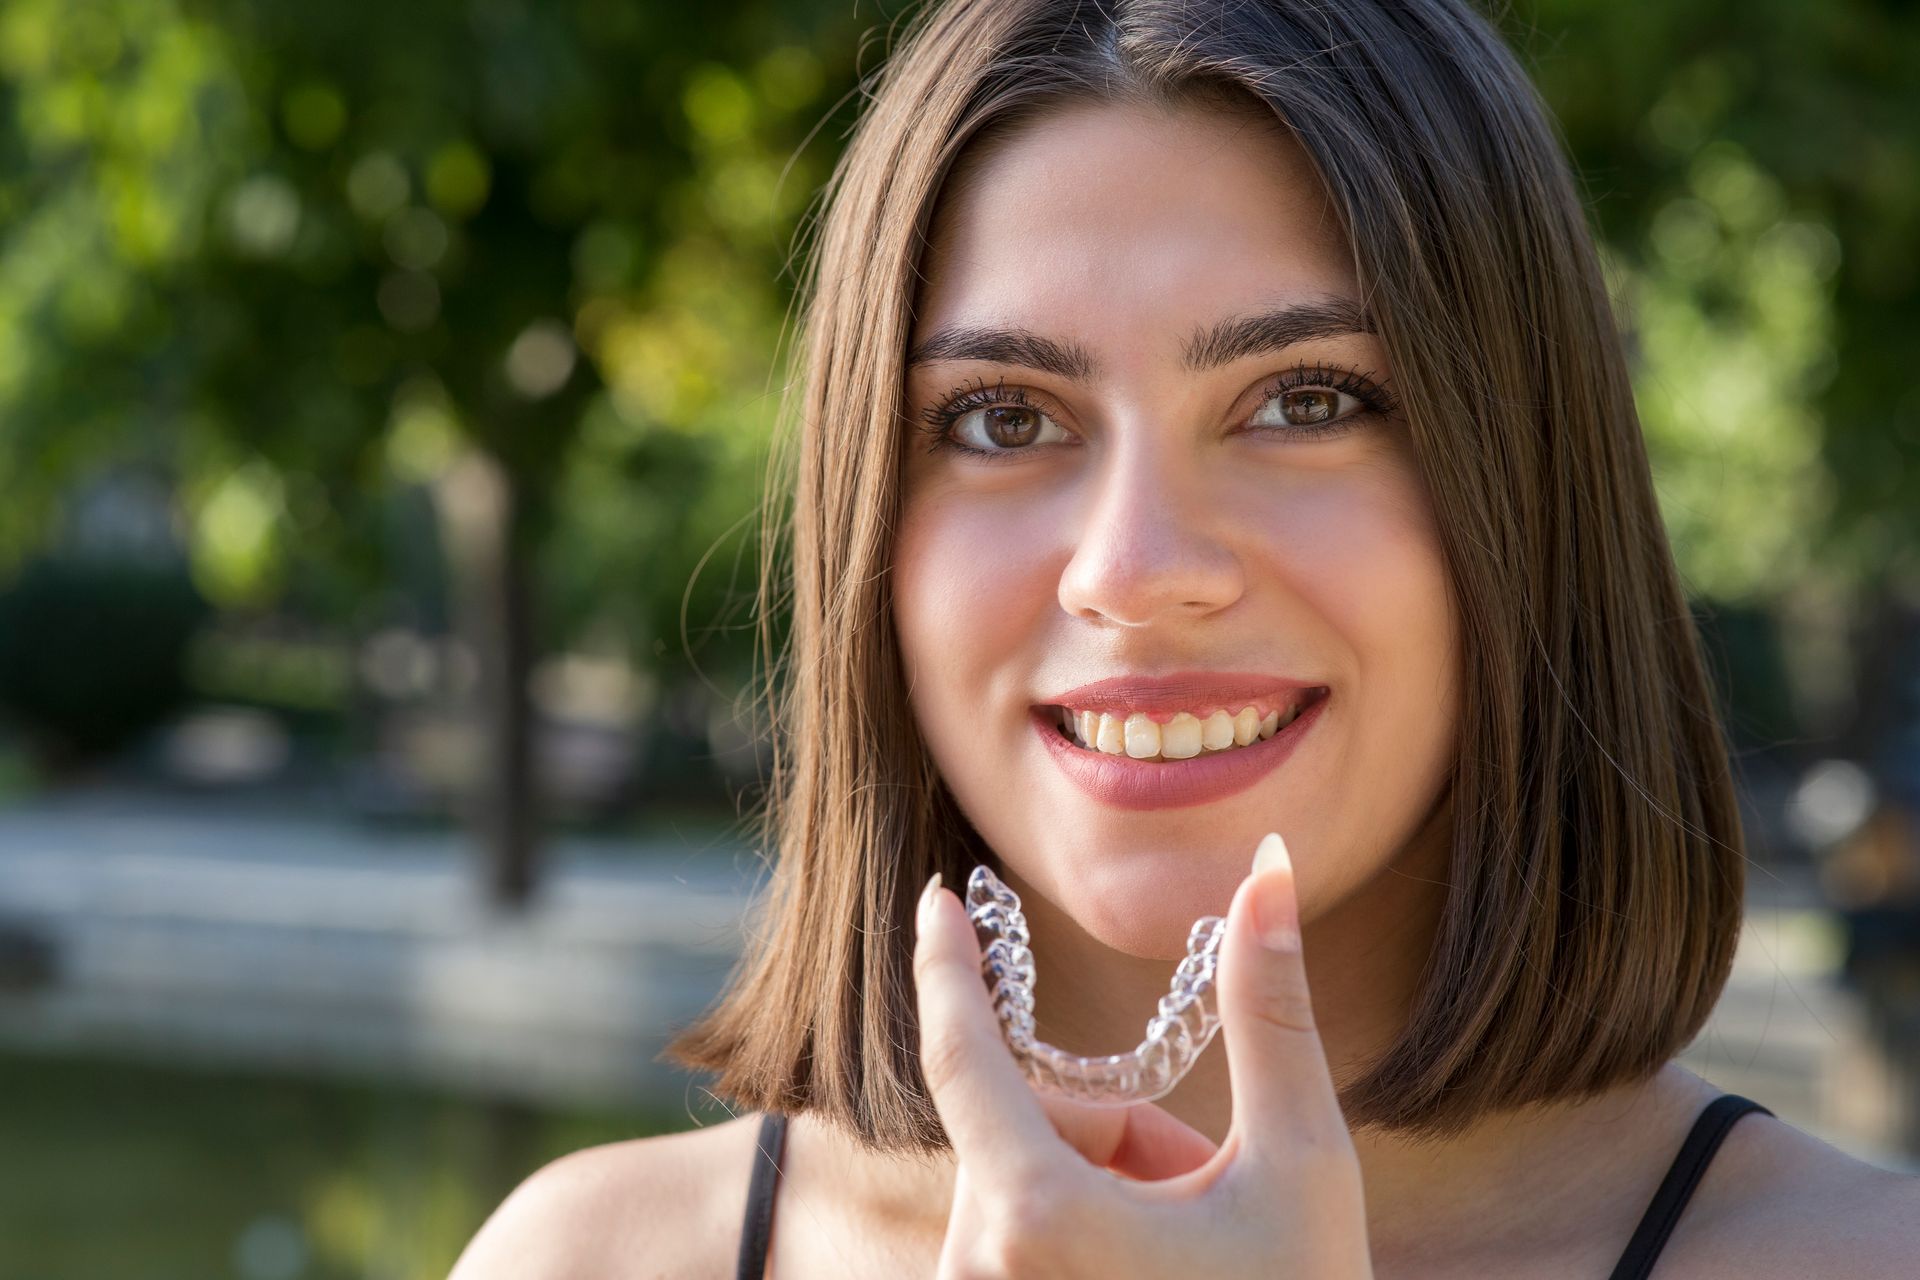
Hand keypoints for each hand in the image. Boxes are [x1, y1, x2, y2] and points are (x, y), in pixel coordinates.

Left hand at [911, 832, 1373, 1277]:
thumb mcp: (1301, 1170)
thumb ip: (1269, 1011)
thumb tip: (1266, 869)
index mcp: (1039, 1219)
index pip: (964, 1054)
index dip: (949, 966)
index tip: (937, 901)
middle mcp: (980, 1269)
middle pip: (1033, 1126)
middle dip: (1122, 1130)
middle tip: (1206, 1187)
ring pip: (1029, 1184)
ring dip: (1109, 1186)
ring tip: (1192, 1249)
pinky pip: (1020, 1240)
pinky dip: (1083, 1232)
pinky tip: (1154, 1276)